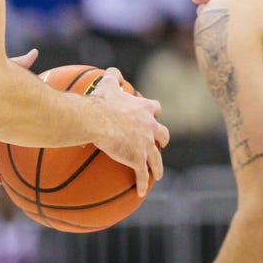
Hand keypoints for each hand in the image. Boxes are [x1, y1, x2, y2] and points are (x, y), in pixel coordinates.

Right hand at [91, 67, 169, 196]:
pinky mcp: (138, 159)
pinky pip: (141, 174)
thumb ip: (113, 76)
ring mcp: (146, 145)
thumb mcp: (108, 84)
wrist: (99, 120)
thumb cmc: (102, 101)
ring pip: (156, 159)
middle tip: (159, 144)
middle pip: (162, 135)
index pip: (155, 109)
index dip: (154, 113)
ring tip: (157, 174)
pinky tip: (140, 192)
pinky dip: (141, 183)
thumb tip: (112, 70)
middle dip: (162, 140)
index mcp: (144, 109)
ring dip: (157, 167)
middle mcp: (150, 127)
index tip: (152, 115)